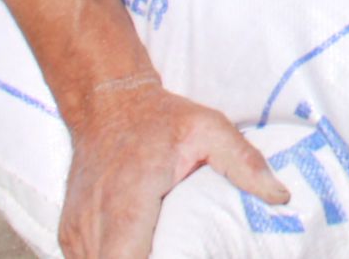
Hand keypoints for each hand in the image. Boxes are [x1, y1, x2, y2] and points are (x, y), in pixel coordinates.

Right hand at [59, 77, 287, 258]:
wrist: (107, 105)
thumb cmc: (161, 120)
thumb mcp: (209, 128)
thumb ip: (244, 162)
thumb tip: (280, 196)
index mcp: (128, 201)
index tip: (182, 255)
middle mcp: (95, 221)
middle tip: (183, 251)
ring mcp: (76, 231)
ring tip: (166, 248)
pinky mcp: (69, 234)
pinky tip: (140, 249)